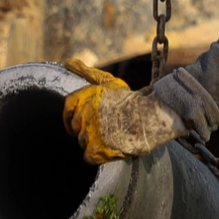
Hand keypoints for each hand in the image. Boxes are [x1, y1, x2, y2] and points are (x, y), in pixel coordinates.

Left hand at [60, 58, 183, 162]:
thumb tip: (67, 62)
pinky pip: (89, 156)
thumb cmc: (131, 99)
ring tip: (113, 135)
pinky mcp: (96, 149)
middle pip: (76, 127)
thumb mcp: (108, 82)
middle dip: (88, 128)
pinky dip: (99, 154)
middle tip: (106, 127)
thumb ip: (86, 72)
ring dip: (95, 141)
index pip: (68, 108)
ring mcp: (89, 133)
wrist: (151, 116)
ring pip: (83, 141)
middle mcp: (84, 114)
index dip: (73, 115)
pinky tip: (111, 146)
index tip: (82, 120)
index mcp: (85, 97)